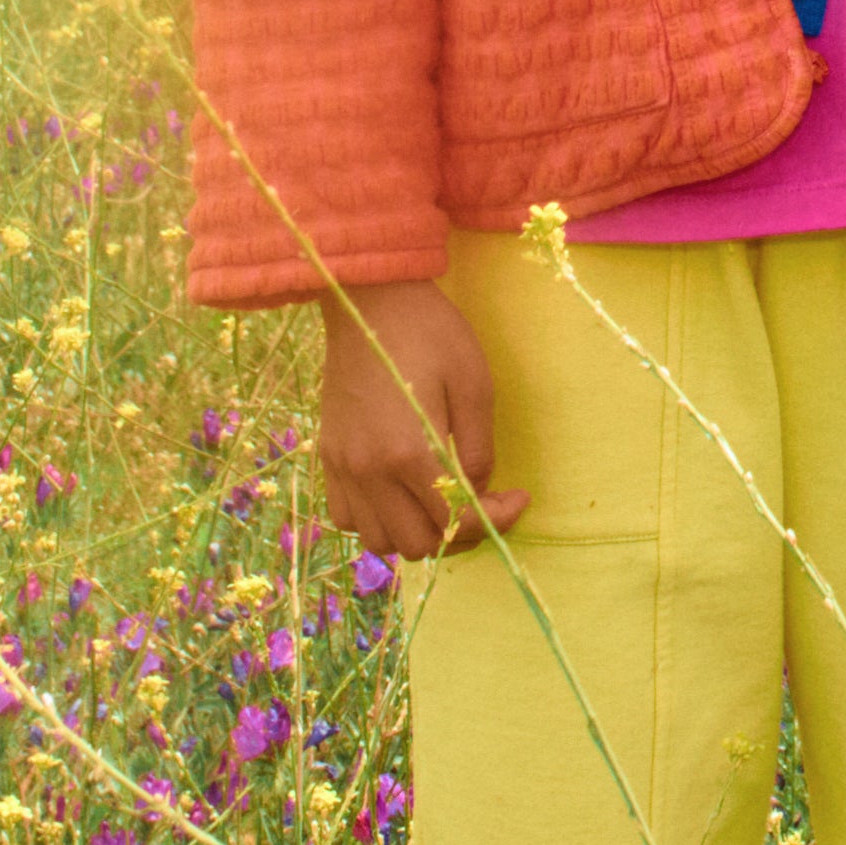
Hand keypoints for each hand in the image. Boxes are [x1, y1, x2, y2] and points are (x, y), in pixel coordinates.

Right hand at [315, 277, 524, 565]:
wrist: (370, 301)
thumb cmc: (431, 332)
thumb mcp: (474, 382)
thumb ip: (480, 446)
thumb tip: (481, 490)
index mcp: (409, 452)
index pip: (454, 520)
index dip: (495, 520)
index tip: (518, 499)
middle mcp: (369, 471)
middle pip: (416, 544)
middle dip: (458, 534)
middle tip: (483, 503)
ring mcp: (344, 467)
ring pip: (378, 540)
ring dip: (416, 532)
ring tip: (442, 503)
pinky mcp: (328, 457)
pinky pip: (346, 517)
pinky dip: (377, 520)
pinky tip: (401, 494)